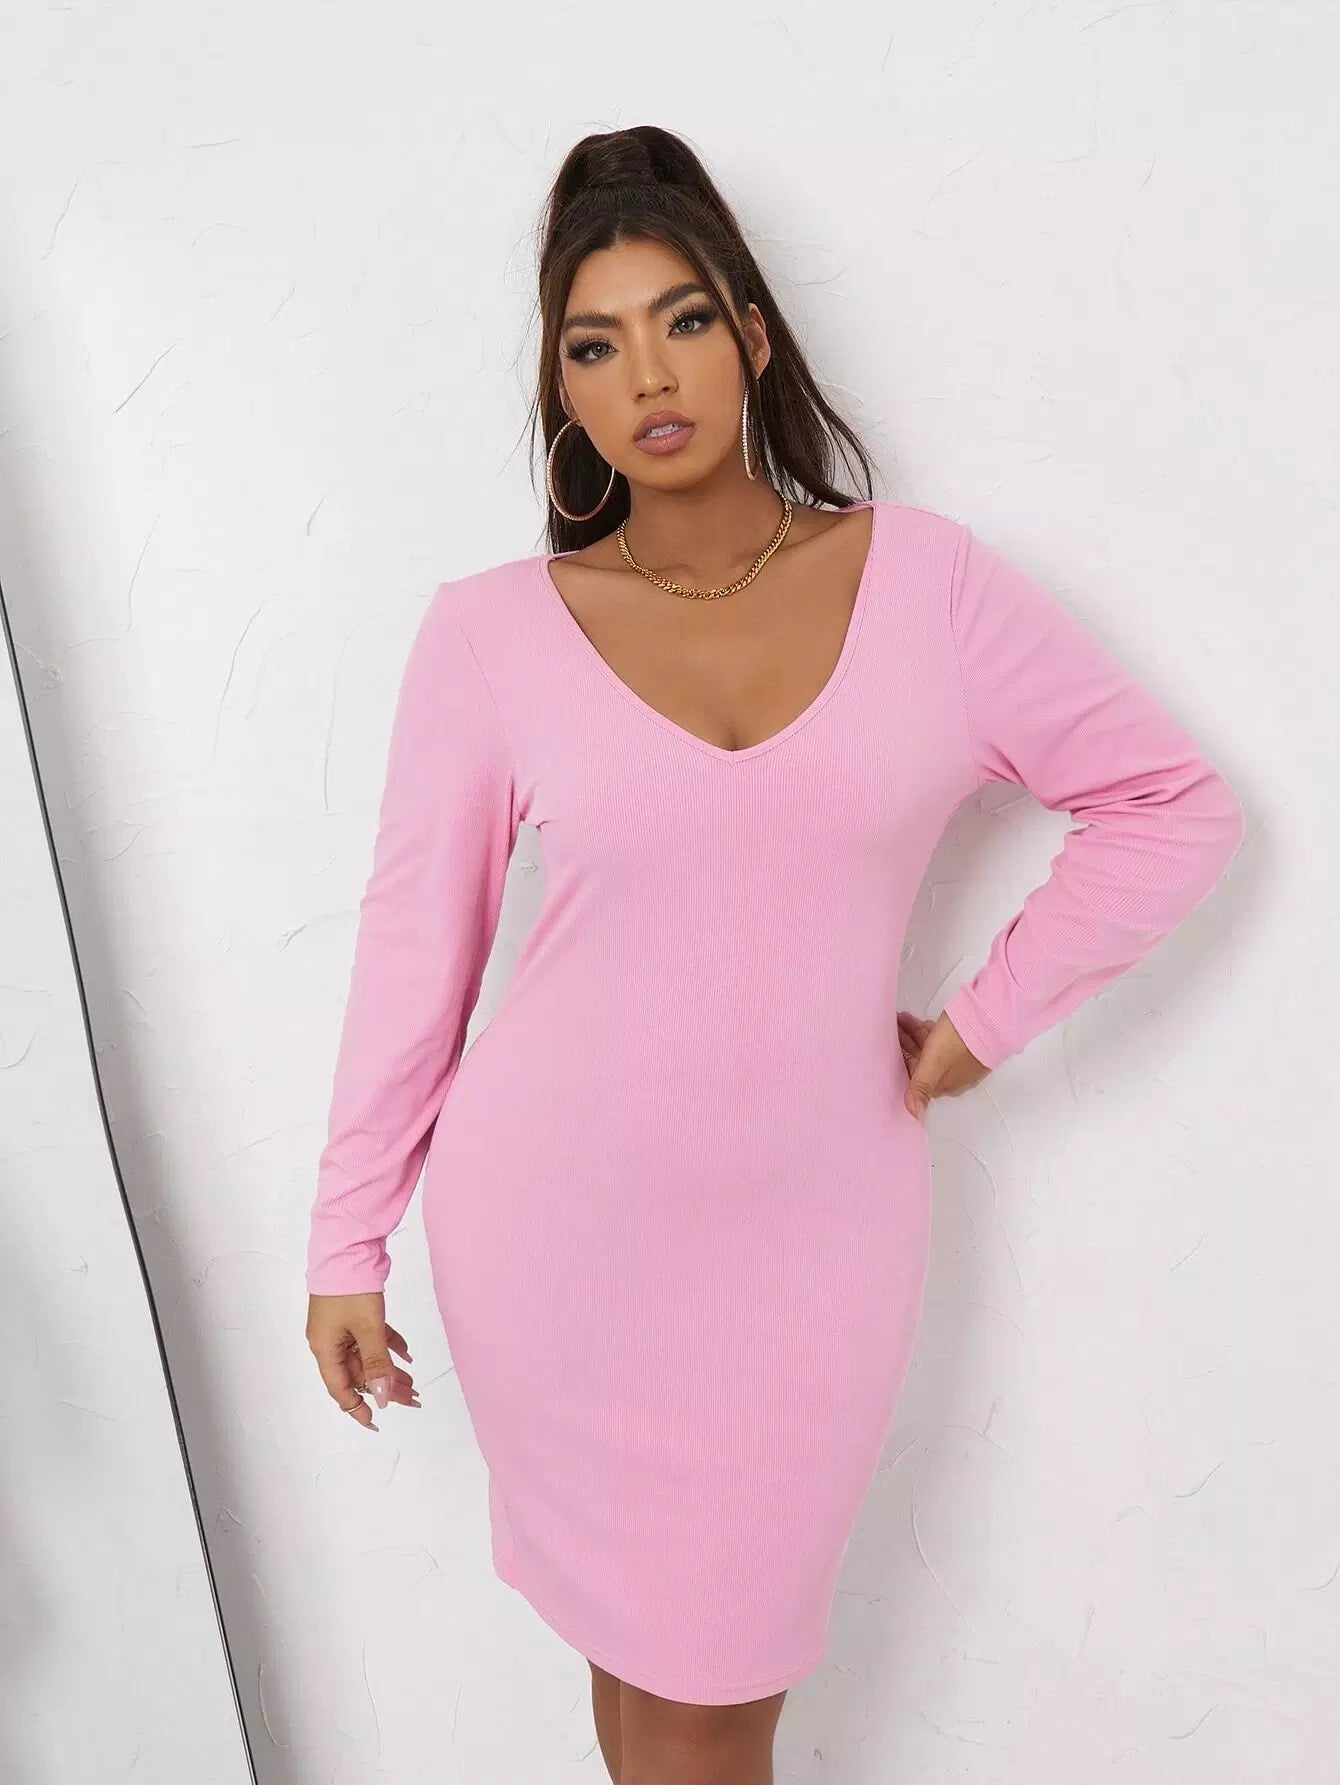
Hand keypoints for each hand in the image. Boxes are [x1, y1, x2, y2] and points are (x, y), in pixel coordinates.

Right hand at [306, 1291, 420, 1431]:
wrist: (347, 1246)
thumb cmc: (351, 1288)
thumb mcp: (367, 1328)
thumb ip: (376, 1363)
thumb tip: (380, 1398)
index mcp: (325, 1350)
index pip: (340, 1390)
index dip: (357, 1408)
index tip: (376, 1423)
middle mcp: (329, 1342)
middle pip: (357, 1373)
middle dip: (383, 1387)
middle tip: (412, 1398)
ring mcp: (340, 1327)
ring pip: (366, 1356)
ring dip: (388, 1368)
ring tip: (413, 1381)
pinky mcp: (351, 1313)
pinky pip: (370, 1338)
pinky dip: (387, 1346)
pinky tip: (406, 1355)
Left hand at [897, 1009, 990, 1122]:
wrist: (990, 1019)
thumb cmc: (960, 1042)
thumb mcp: (934, 1063)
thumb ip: (921, 1088)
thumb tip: (915, 1118)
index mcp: (942, 1085)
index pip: (913, 1078)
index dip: (898, 1061)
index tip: (887, 1046)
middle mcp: (951, 1076)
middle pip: (920, 1062)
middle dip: (905, 1046)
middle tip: (893, 1026)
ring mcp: (959, 1060)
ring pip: (929, 1050)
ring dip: (913, 1036)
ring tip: (903, 1018)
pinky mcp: (965, 1045)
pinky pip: (940, 1040)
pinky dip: (927, 1032)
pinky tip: (920, 1021)